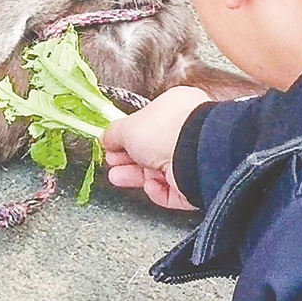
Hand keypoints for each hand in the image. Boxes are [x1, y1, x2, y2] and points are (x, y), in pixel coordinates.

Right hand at [103, 86, 210, 210]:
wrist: (193, 154)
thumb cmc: (167, 129)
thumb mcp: (127, 126)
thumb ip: (114, 133)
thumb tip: (106, 137)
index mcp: (175, 109)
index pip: (147, 125)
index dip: (126, 136)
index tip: (111, 145)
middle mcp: (186, 132)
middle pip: (151, 150)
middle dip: (127, 159)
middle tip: (112, 163)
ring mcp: (192, 159)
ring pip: (159, 172)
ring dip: (136, 176)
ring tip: (118, 177)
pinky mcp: (195, 183)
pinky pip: (171, 191)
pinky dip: (158, 190)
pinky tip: (151, 184)